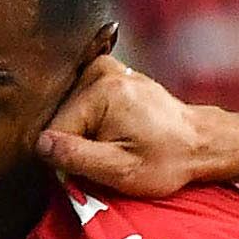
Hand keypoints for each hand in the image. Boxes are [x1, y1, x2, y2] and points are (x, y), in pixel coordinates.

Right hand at [40, 54, 231, 197]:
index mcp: (100, 91)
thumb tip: (41, 145)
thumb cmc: (166, 160)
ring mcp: (104, 67)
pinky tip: (117, 127)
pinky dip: (92, 118)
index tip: (98, 166)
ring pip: (70, 111)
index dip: (70, 157)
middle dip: (80, 142)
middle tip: (113, 153)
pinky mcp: (108, 71)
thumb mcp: (121, 170)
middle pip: (62, 118)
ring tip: (119, 140)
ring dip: (87, 132)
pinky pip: (81, 100)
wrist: (198, 141)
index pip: (55, 132)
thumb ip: (78, 157)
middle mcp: (99, 71)